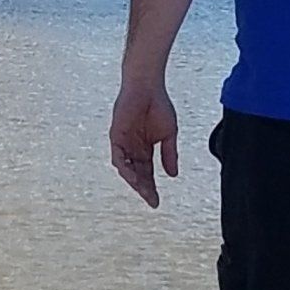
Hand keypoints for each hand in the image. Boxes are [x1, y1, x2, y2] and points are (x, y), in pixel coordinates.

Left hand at [110, 79, 178, 208]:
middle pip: (137, 174)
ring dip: (133, 180)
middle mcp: (132, 149)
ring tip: (143, 190)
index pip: (147, 173)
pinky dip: (124, 166)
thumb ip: (169, 154)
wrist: (148, 87)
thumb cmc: (158, 106)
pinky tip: (132, 176)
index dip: (151, 188)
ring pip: (125, 168)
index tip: (156, 202)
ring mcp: (123, 143)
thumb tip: (173, 175)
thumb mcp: (168, 134)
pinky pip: (117, 155)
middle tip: (151, 200)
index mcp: (144, 149)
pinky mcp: (116, 135)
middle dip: (144, 188)